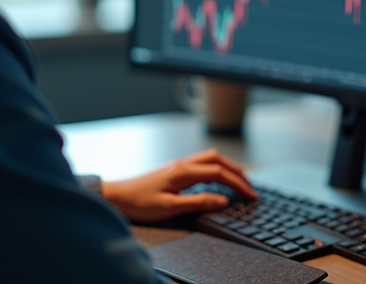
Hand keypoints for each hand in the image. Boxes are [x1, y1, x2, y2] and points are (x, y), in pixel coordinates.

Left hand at [101, 149, 257, 222]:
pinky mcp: (173, 170)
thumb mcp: (170, 207)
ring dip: (227, 168)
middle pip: (218, 160)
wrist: (115, 196)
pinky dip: (216, 170)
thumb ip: (198, 202)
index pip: (219, 173)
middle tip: (250, 186)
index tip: (250, 195)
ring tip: (238, 182)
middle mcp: (182, 164)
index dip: (238, 184)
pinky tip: (216, 181)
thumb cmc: (138, 202)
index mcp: (183, 171)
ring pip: (210, 159)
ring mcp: (177, 165)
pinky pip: (201, 164)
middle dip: (237, 171)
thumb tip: (222, 200)